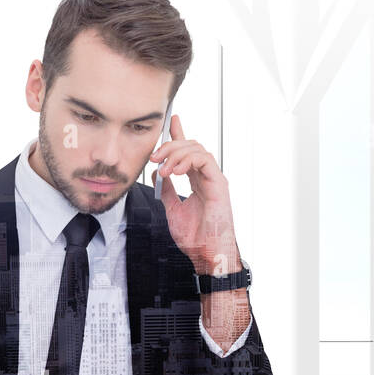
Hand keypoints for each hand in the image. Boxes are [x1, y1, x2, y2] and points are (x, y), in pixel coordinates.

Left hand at [149, 114, 241, 276]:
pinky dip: (188, 160)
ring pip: (197, 149)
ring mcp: (214, 179)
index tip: (172, 121)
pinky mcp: (219, 183)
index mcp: (197, 181)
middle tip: (154, 157)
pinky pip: (205, 159)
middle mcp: (206, 177)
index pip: (188, 152)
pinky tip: (175, 171)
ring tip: (163, 170)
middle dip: (170, 146)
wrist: (206, 253)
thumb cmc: (195, 238)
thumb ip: (166, 191)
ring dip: (176, 154)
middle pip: (190, 146)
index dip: (180, 134)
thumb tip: (157, 174)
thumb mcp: (172, 210)